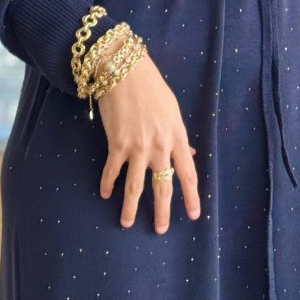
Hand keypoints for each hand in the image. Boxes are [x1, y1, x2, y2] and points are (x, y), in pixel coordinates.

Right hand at [96, 52, 200, 234]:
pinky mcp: (116, 143)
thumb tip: (191, 156)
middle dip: (162, 211)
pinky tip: (105, 194)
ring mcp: (137, 146)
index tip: (194, 215)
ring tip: (126, 223)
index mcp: (177, 136)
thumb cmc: (151, 87)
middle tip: (161, 229)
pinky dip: (108, 183)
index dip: (191, 196)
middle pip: (163, 185)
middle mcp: (159, 145)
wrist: (124, 70)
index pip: (188, 173)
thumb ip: (180, 136)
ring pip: (135, 186)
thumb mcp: (173, 110)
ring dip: (130, 207)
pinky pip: (112, 170)